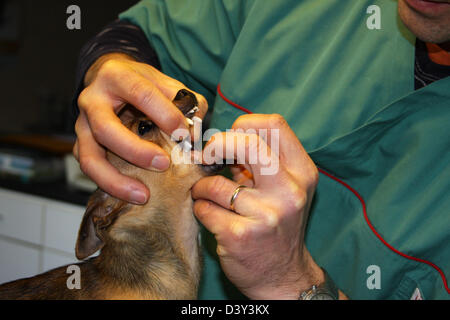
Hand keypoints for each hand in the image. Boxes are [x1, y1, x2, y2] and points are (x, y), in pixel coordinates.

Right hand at [73, 53, 207, 203]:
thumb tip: (194, 132)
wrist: (108, 78)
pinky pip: (90, 170)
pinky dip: (110, 185)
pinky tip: (131, 193)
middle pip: (106, 129)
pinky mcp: (79, 145)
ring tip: (143, 195)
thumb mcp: (162, 81)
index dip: (164, 114)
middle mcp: (92, 100)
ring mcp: (81, 125)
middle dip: (136, 151)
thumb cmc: (138, 83)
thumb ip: (183, 101)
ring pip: (90, 158)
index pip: (140, 94)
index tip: (183, 133)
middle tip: (163, 164)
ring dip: (116, 180)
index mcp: (116, 76)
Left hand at [192, 114, 324, 299]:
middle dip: (218, 145)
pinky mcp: (240, 235)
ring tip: (209, 197)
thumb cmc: (278, 226)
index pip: (273, 124)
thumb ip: (261, 163)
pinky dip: (201, 208)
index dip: (243, 125)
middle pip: (247, 142)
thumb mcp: (284, 189)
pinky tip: (211, 215)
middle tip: (208, 157)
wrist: (283, 276)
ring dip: (202, 188)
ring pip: (215, 183)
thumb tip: (223, 139)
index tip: (229, 140)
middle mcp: (289, 191)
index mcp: (302, 173)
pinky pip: (204, 208)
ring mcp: (265, 214)